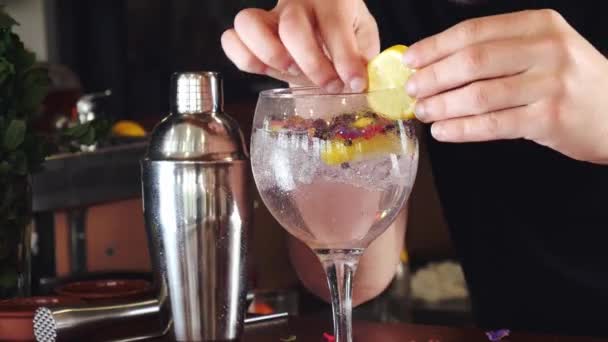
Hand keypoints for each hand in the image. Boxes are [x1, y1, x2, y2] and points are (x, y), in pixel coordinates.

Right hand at [221, 0, 378, 92]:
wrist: (322, 18)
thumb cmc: (344, 29)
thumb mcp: (363, 37)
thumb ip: (363, 56)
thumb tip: (362, 80)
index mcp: (331, 0)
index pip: (335, 26)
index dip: (345, 58)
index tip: (356, 83)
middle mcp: (296, 2)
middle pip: (291, 26)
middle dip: (310, 63)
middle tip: (327, 84)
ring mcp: (270, 16)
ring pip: (249, 23)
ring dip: (268, 54)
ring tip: (289, 73)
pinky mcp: (252, 33)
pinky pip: (232, 39)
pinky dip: (243, 58)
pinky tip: (265, 71)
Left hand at [404, 9, 607, 163]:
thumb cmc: (567, 80)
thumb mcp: (542, 49)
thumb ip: (497, 49)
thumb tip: (435, 62)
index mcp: (539, 25)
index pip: (474, 32)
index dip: (435, 47)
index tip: (410, 60)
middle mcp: (547, 50)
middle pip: (473, 61)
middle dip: (433, 77)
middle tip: (411, 90)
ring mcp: (551, 85)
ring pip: (479, 94)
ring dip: (442, 105)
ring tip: (422, 112)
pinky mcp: (549, 119)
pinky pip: (493, 125)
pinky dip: (461, 129)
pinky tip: (443, 131)